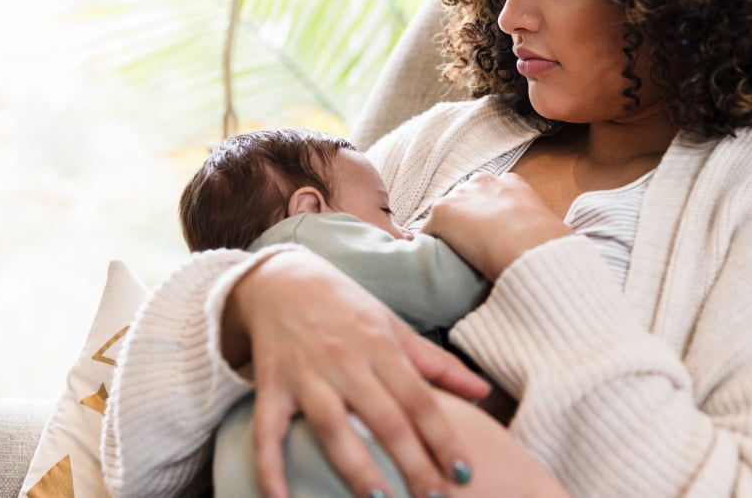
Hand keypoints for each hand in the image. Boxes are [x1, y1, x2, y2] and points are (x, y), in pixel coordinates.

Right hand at [224, 250, 490, 497]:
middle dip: (412, 464)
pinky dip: (270, 469)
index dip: (443, 437)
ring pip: (333, 428)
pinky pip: (267, 432)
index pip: (419, 399)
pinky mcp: (270, 386)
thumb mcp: (393, 326)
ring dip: (356, 469)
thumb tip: (483, 391)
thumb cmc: (344, 306)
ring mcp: (305, 375)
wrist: (281, 279)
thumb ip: (437, 363)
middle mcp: (345, 361)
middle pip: (384, 418)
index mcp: (380, 347)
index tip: (464, 473)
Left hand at [421, 173, 571, 280]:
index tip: (489, 238)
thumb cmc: (549, 247)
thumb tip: (541, 250)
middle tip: (471, 250)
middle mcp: (484, 182)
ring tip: (454, 260)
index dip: (487, 219)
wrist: (532, 248)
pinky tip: (437, 265)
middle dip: (464, 223)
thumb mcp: (548, 230)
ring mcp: (461, 195)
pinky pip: (427, 233)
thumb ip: (535, 230)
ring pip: (445, 218)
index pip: (489, 197)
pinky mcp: (442, 211)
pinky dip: (430, 248)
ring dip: (448, 235)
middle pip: (463, 202)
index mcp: (513, 183)